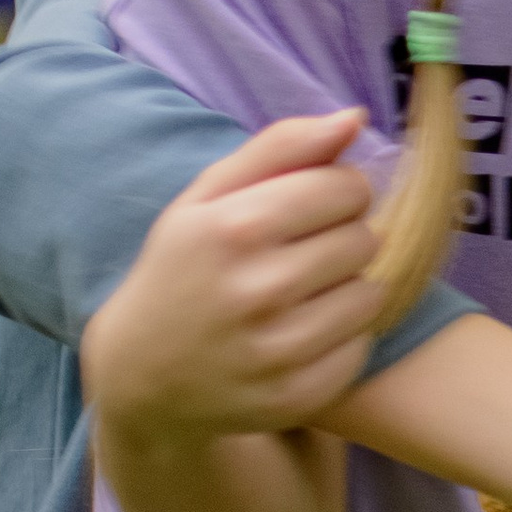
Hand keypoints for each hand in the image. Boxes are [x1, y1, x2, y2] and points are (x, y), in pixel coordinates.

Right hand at [83, 111, 382, 435]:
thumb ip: (281, 148)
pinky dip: (340, 338)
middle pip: (363, 239)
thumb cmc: (182, 271)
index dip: (338, 192)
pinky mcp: (298, 394)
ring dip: (346, 289)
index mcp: (234, 227)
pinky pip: (361, 346)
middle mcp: (259, 289)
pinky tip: (300, 334)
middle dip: (341, 239)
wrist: (142, 375)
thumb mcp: (207, 197)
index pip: (345, 188)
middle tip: (303, 254)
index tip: (313, 206)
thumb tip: (355, 117)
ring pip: (370, 294)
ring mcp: (279, 350)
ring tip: (303, 293)